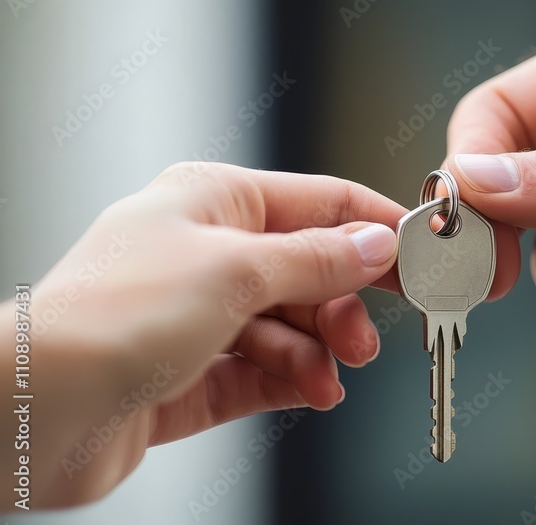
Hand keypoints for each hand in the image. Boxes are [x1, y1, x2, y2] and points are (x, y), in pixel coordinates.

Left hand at [3, 162, 405, 506]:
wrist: (33, 407)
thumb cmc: (112, 317)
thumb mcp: (237, 271)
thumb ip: (317, 260)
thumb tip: (376, 244)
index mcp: (214, 202)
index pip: (320, 204)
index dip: (375, 229)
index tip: (423, 256)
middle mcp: (206, 253)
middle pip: (308, 272)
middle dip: (342, 305)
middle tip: (367, 337)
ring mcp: (197, 315)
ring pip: (288, 326)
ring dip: (318, 351)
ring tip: (331, 377)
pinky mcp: (189, 373)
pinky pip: (262, 371)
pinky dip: (292, 380)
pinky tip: (312, 392)